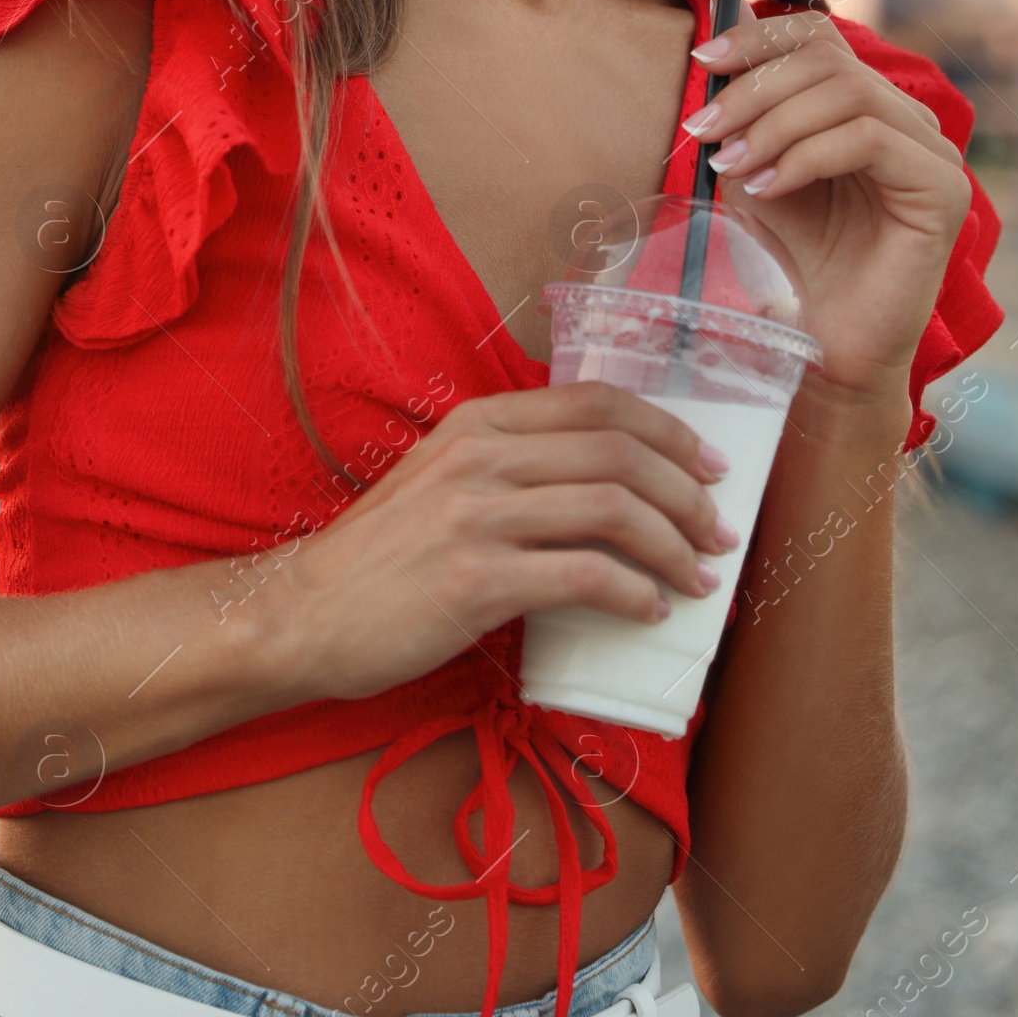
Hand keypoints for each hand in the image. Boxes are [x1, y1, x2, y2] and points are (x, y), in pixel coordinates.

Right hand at [270, 382, 737, 706]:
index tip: (707, 465)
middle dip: (687, 491)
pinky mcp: (474, 580)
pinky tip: (649, 610)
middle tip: (718, 530)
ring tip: (698, 577)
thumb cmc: (378, 558)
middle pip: (618, 450)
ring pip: (612, 508)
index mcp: (478, 422)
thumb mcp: (439, 481)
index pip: (597, 402)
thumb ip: (508, 469)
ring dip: (674, 544)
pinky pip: (584, 576)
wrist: (299, 613)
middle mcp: (480, 455)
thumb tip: (602, 491)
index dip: (667, 430)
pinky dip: (635, 592)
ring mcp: (476, 515)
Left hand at [683, 12, 971, 396]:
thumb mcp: (758, 169)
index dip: (759, 38)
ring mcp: (933, 151)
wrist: (826, 343)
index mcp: (868, 106)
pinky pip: (868, 140)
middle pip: (829, 60)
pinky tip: (766, 190)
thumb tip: (707, 57)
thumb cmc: (793, 259)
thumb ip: (746, 116)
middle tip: (702, 127)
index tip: (702, 61)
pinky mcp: (943, 189)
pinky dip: (805, 157)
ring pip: (848, 93)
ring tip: (730, 167)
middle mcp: (909, 120)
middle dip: (754, 88)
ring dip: (773, 125)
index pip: (821, 37)